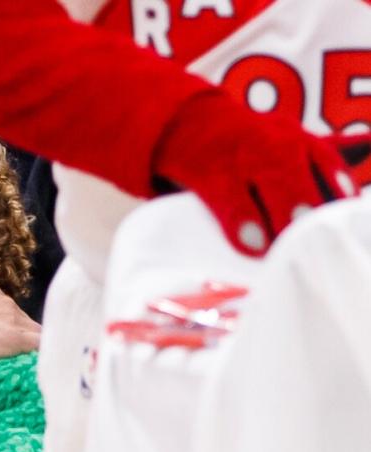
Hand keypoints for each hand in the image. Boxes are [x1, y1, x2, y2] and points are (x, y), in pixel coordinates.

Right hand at [154, 89, 363, 256]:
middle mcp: (273, 142)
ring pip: (266, 181)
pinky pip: (229, 198)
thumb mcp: (291, 142)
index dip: (338, 187)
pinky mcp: (208, 172)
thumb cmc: (249, 146)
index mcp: (299, 138)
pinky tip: (251, 245)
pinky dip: (242, 222)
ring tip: (288, 243)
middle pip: (295, 170)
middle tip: (316, 229)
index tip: (347, 213)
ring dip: (280, 210)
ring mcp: (240, 156)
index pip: (327, 161)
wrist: (186, 124)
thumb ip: (331, 154)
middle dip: (307, 200)